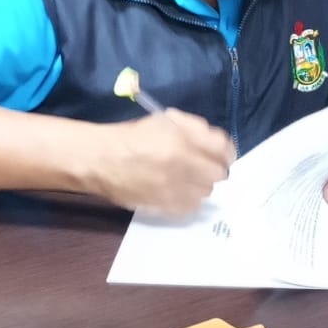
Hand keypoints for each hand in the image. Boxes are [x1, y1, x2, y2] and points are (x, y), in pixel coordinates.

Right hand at [91, 110, 234, 217]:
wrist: (101, 160)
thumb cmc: (134, 136)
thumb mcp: (166, 120)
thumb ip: (195, 127)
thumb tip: (218, 142)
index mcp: (181, 141)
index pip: (223, 150)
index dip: (226, 151)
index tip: (222, 153)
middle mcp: (180, 167)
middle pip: (219, 174)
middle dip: (214, 168)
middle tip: (203, 165)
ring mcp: (172, 190)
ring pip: (206, 192)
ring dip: (201, 184)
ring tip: (187, 178)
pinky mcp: (163, 207)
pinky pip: (190, 207)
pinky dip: (189, 199)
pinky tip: (178, 191)